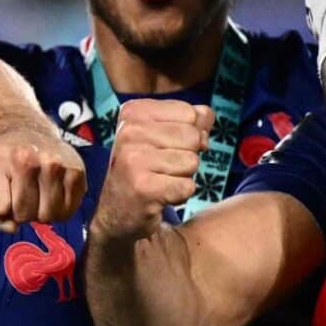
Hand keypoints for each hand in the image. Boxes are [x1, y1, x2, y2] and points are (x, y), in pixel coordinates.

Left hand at [0, 130, 87, 232]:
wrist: (28, 134)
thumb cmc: (1, 164)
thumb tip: (11, 227)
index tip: (1, 193)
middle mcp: (26, 158)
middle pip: (24, 215)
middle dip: (19, 212)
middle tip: (20, 193)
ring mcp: (54, 163)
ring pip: (47, 216)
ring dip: (39, 212)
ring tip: (35, 193)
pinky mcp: (76, 170)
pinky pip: (66, 212)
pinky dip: (58, 210)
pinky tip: (50, 193)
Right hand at [96, 99, 213, 242]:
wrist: (118, 212)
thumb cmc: (144, 169)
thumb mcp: (163, 136)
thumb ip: (190, 120)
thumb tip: (207, 115)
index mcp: (134, 113)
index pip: (190, 113)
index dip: (189, 133)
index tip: (167, 147)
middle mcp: (129, 132)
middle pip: (193, 137)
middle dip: (187, 156)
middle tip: (163, 167)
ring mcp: (133, 160)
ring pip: (192, 162)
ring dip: (183, 176)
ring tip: (160, 181)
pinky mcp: (143, 188)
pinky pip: (187, 186)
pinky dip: (180, 195)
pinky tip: (160, 196)